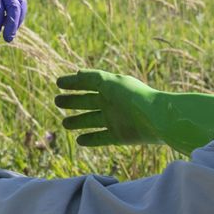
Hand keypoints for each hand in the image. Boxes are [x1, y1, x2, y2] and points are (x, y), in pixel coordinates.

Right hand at [54, 69, 213, 154]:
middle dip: (72, 102)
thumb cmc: (134, 96)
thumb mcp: (110, 82)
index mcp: (110, 88)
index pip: (88, 84)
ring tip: (64, 123)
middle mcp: (112, 103)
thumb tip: (76, 73)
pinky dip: (91, 139)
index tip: (58, 83)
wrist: (157, 118)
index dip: (73, 83)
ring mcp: (115, 120)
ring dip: (78, 121)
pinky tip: (79, 140)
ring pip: (91, 120)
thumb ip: (92, 77)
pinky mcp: (119, 136)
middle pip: (88, 102)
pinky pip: (101, 138)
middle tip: (57, 101)